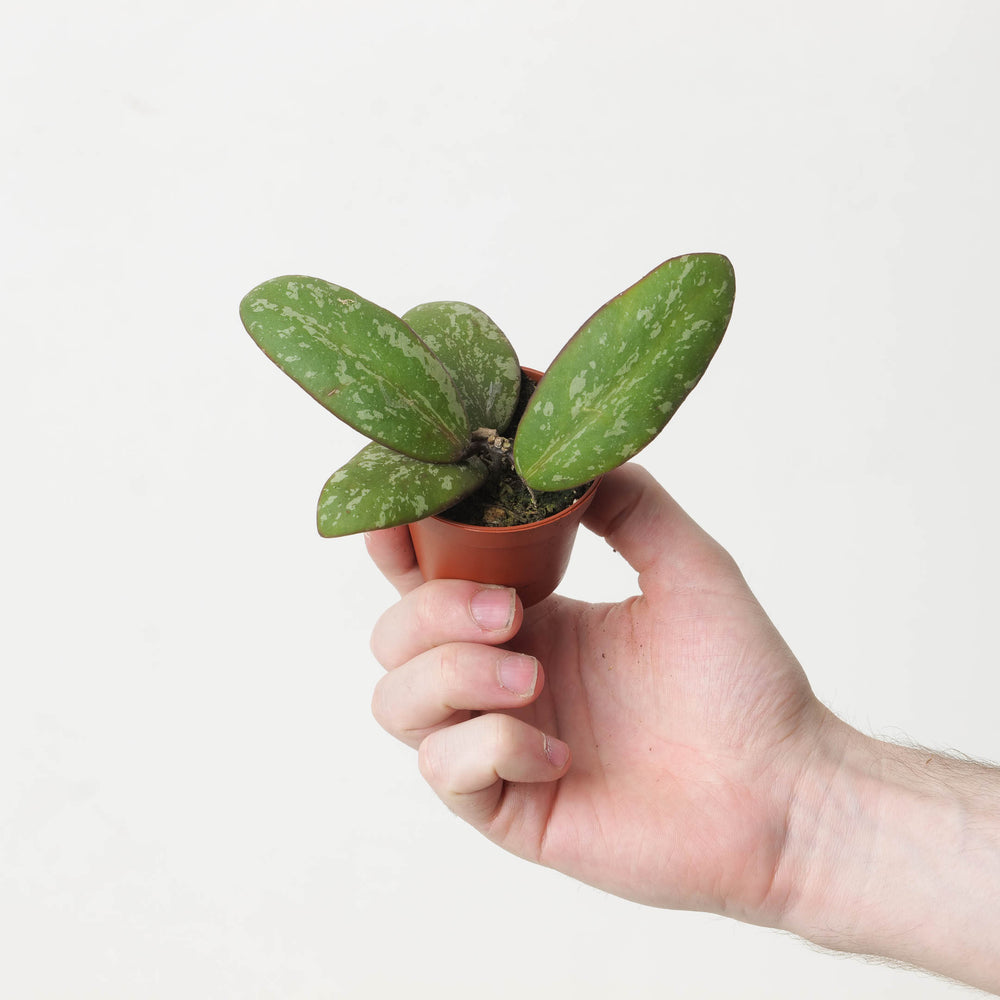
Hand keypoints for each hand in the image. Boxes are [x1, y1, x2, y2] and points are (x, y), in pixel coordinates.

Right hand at [366, 463, 831, 923]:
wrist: (786, 789)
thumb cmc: (742, 682)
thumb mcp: (690, 567)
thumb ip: (630, 503)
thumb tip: (568, 451)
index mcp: (533, 618)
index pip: (428, 577)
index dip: (399, 547)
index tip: (398, 523)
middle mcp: (502, 677)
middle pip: (394, 637)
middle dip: (433, 612)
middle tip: (511, 611)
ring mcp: (499, 744)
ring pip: (397, 703)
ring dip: (450, 676)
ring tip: (529, 676)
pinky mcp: (509, 809)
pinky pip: (447, 771)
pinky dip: (492, 747)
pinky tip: (562, 752)